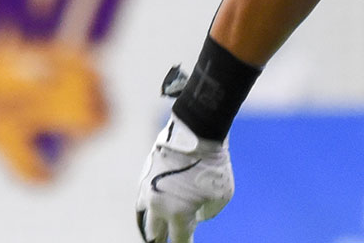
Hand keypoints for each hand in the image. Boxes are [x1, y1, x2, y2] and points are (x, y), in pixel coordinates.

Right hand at [136, 116, 232, 242]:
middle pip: (157, 234)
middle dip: (163, 239)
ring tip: (156, 233)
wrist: (196, 132)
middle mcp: (159, 206)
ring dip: (153, 226)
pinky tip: (151, 211)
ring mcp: (149, 191)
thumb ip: (206, 213)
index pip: (179, 239)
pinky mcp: (145, 177)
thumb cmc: (213, 165)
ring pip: (146, 218)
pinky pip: (142, 200)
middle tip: (166, 241)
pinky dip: (148, 209)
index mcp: (178, 214)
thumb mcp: (221, 195)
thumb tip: (195, 216)